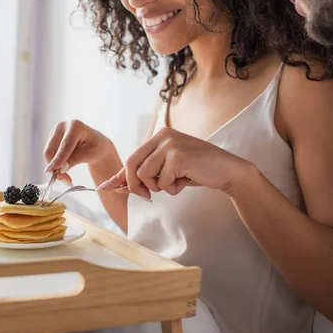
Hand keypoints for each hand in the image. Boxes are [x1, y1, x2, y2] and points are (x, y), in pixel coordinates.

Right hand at [43, 120, 113, 184]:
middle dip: (56, 167)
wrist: (95, 145)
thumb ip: (75, 159)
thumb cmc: (95, 147)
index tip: (53, 171)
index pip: (65, 145)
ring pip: (48, 154)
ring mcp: (55, 132)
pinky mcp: (51, 139)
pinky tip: (63, 171)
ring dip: (55, 168)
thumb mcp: (89, 154)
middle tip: (66, 180)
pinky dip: (54, 165)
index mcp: (75, 126)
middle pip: (51, 149)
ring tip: (67, 178)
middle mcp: (62, 126)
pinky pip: (49, 155)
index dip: (58, 158)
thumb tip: (61, 168)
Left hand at [99, 127, 249, 198]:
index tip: (105, 187)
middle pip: (131, 165)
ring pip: (144, 175)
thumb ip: (146, 174)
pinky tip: (187, 180)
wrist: (227, 170)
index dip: (119, 175)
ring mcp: (170, 145)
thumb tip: (118, 186)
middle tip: (148, 196)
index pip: (132, 157)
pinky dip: (173, 188)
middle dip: (135, 185)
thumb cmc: (197, 170)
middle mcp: (163, 136)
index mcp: (160, 136)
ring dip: (158, 187)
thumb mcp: (169, 170)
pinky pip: (162, 182)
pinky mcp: (178, 157)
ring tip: (176, 181)